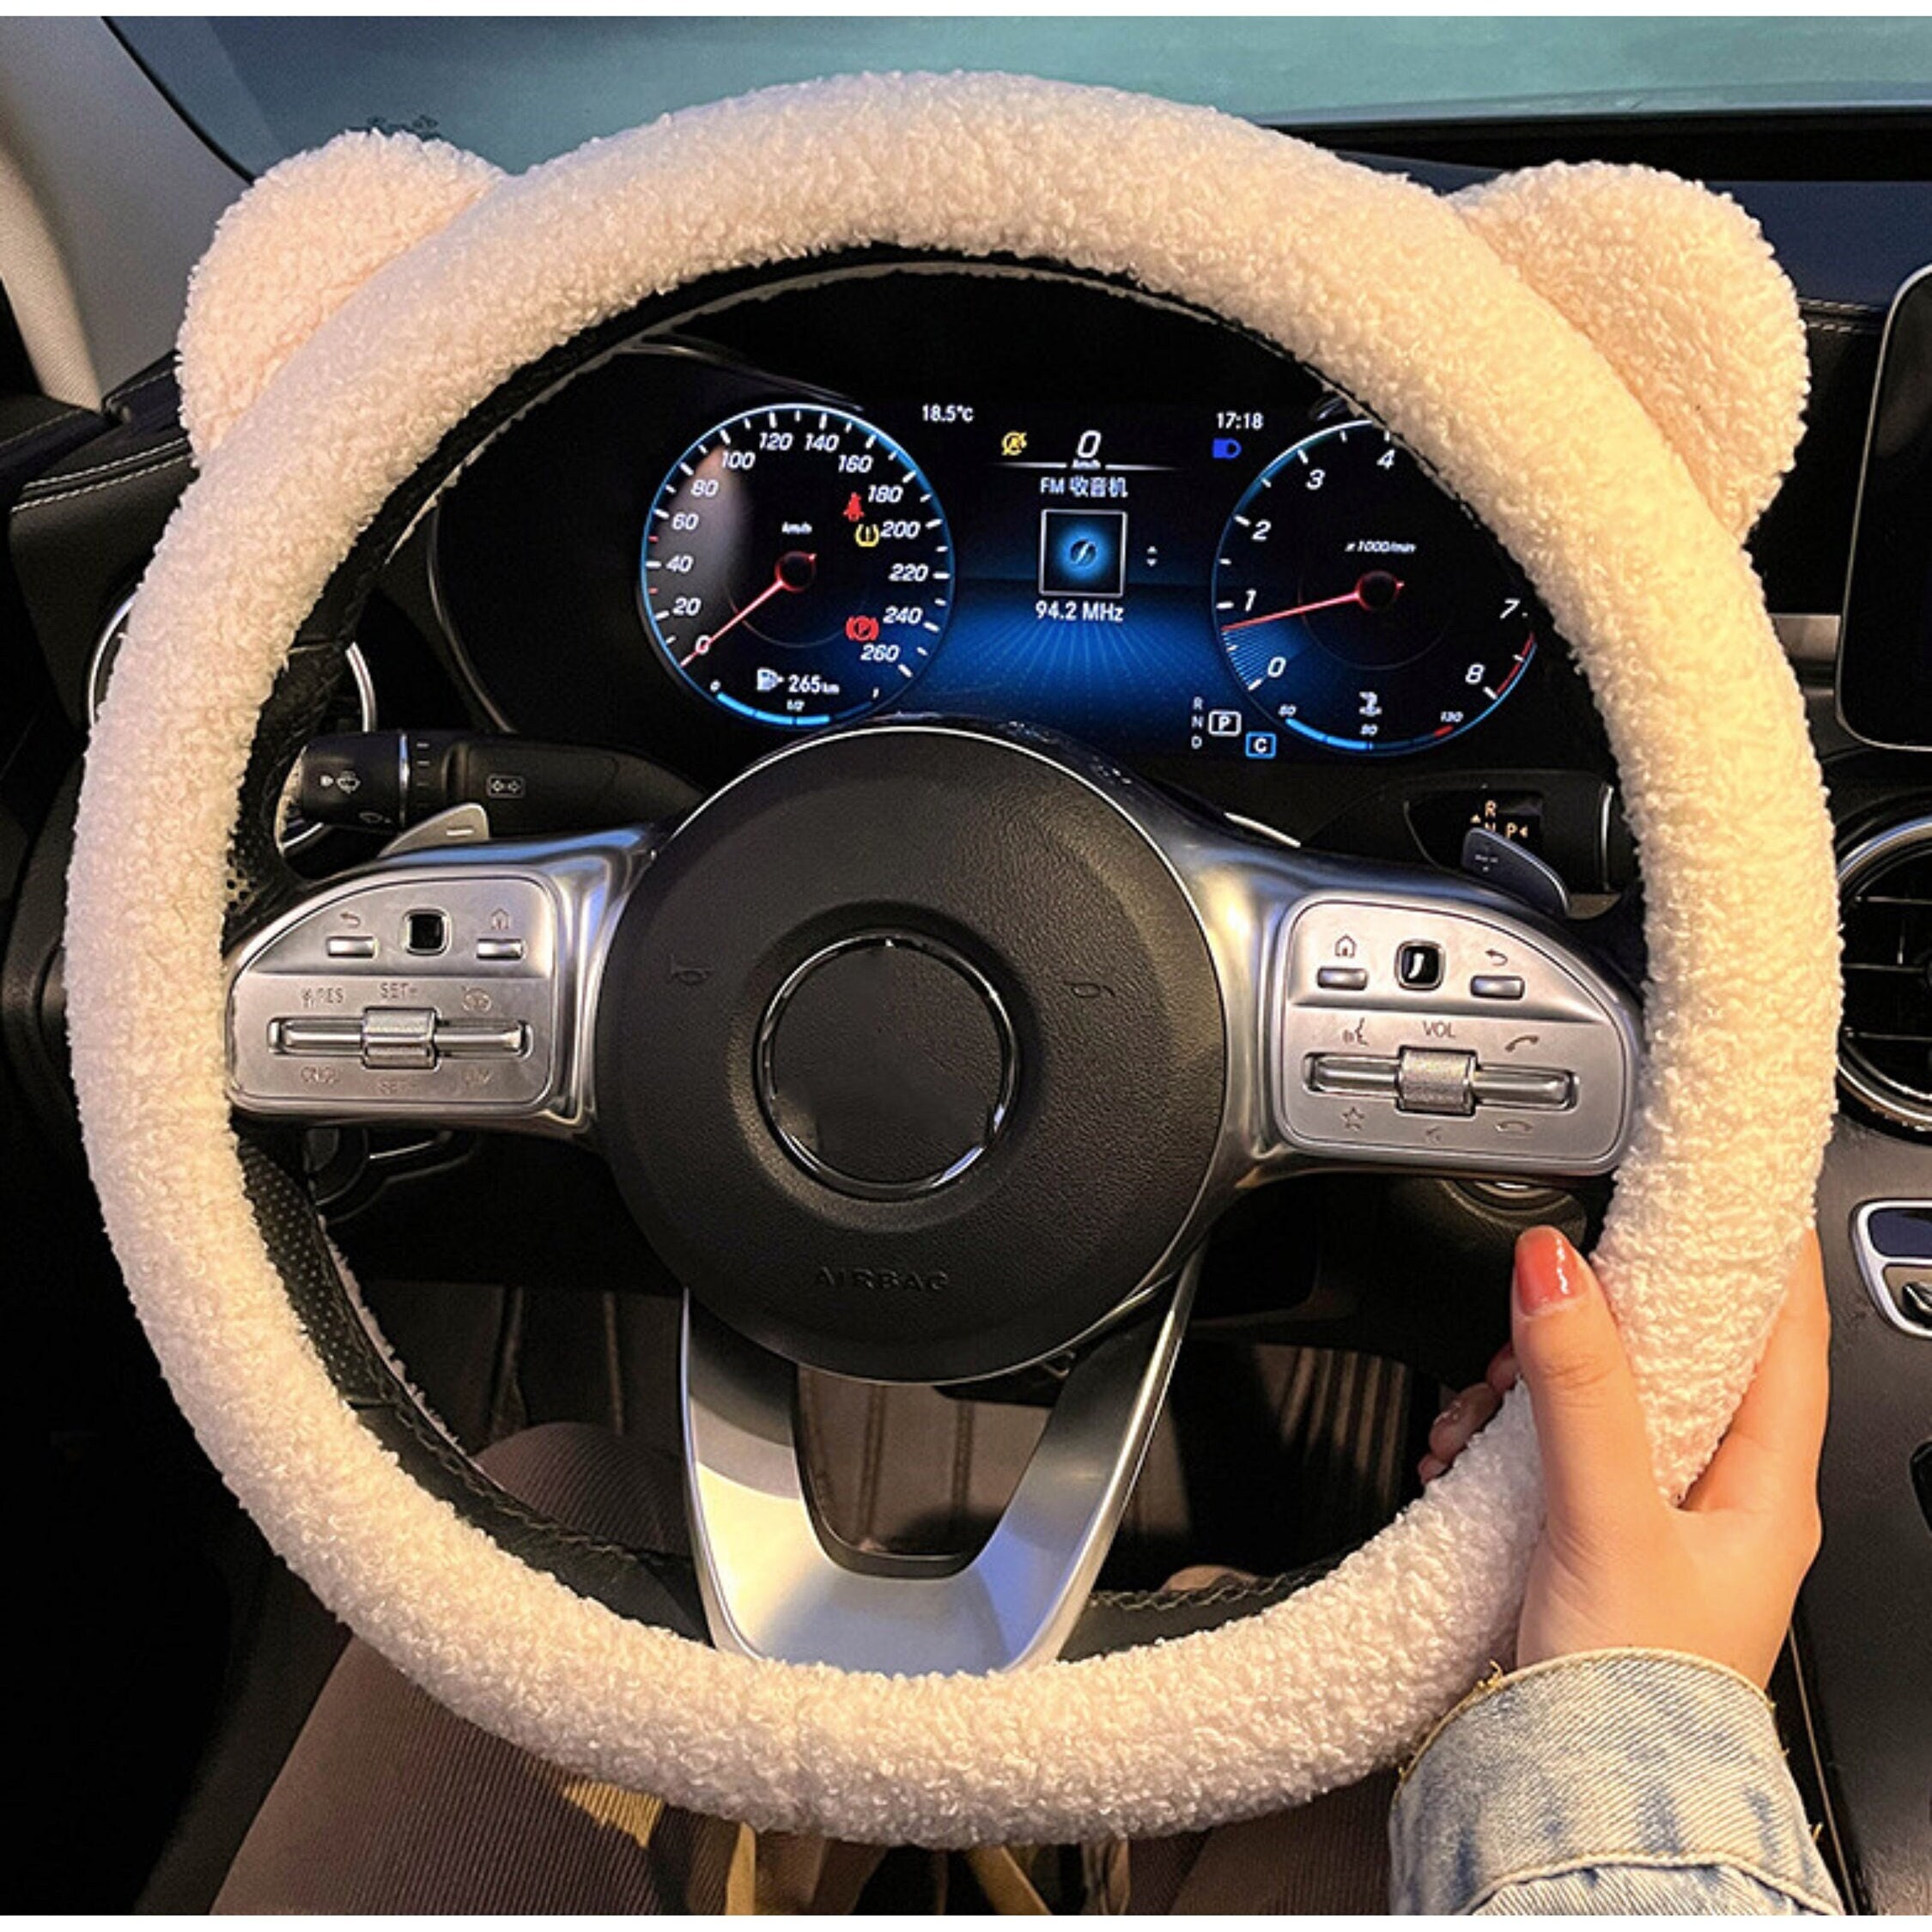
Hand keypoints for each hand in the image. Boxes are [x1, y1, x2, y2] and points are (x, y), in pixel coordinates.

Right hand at [1424, 1225, 1829, 1686]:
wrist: (1581, 1801)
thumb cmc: (1633, 1692)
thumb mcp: (1605, 1514)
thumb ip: (1581, 1385)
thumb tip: (1559, 1268)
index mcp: (1768, 1486)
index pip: (1787, 1330)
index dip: (1759, 1249)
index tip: (1722, 1183)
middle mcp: (1725, 1499)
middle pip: (1675, 1355)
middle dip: (1595, 1323)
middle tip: (1541, 1312)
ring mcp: (1659, 1522)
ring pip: (1604, 1401)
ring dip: (1532, 1385)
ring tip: (1481, 1409)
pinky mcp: (1597, 1543)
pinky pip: (1556, 1451)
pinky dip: (1505, 1435)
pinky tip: (1464, 1452)